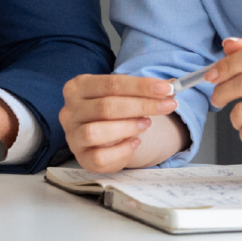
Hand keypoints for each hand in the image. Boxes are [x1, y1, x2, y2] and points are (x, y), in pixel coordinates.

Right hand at [58, 75, 181, 171]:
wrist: (103, 137)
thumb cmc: (114, 111)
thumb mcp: (126, 95)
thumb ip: (147, 90)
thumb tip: (171, 86)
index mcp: (78, 87)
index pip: (111, 83)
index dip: (141, 86)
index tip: (167, 89)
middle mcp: (69, 110)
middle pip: (106, 106)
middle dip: (142, 106)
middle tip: (168, 106)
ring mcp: (72, 135)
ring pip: (96, 132)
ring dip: (128, 127)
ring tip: (147, 124)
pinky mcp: (81, 157)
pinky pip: (100, 156)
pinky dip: (122, 150)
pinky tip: (135, 143)